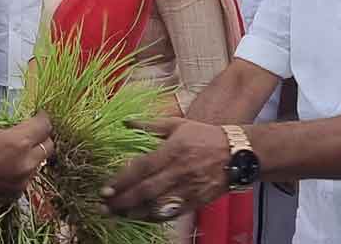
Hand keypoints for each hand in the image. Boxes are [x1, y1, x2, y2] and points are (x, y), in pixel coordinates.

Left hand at [101, 118, 228, 220]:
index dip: (122, 180)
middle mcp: (178, 172)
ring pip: (157, 206)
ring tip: (116, 215)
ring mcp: (187, 189)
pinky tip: (140, 217)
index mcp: (173, 151)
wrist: (237, 153)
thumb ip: (150, 125)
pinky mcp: (195, 201)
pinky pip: (171, 213)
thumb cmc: (204, 136)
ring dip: (134, 213)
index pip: (142, 168)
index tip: (105, 189)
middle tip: (104, 207)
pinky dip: (154, 218)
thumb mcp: (177, 124)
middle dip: (122, 202)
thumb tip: (126, 122)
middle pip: (145, 191)